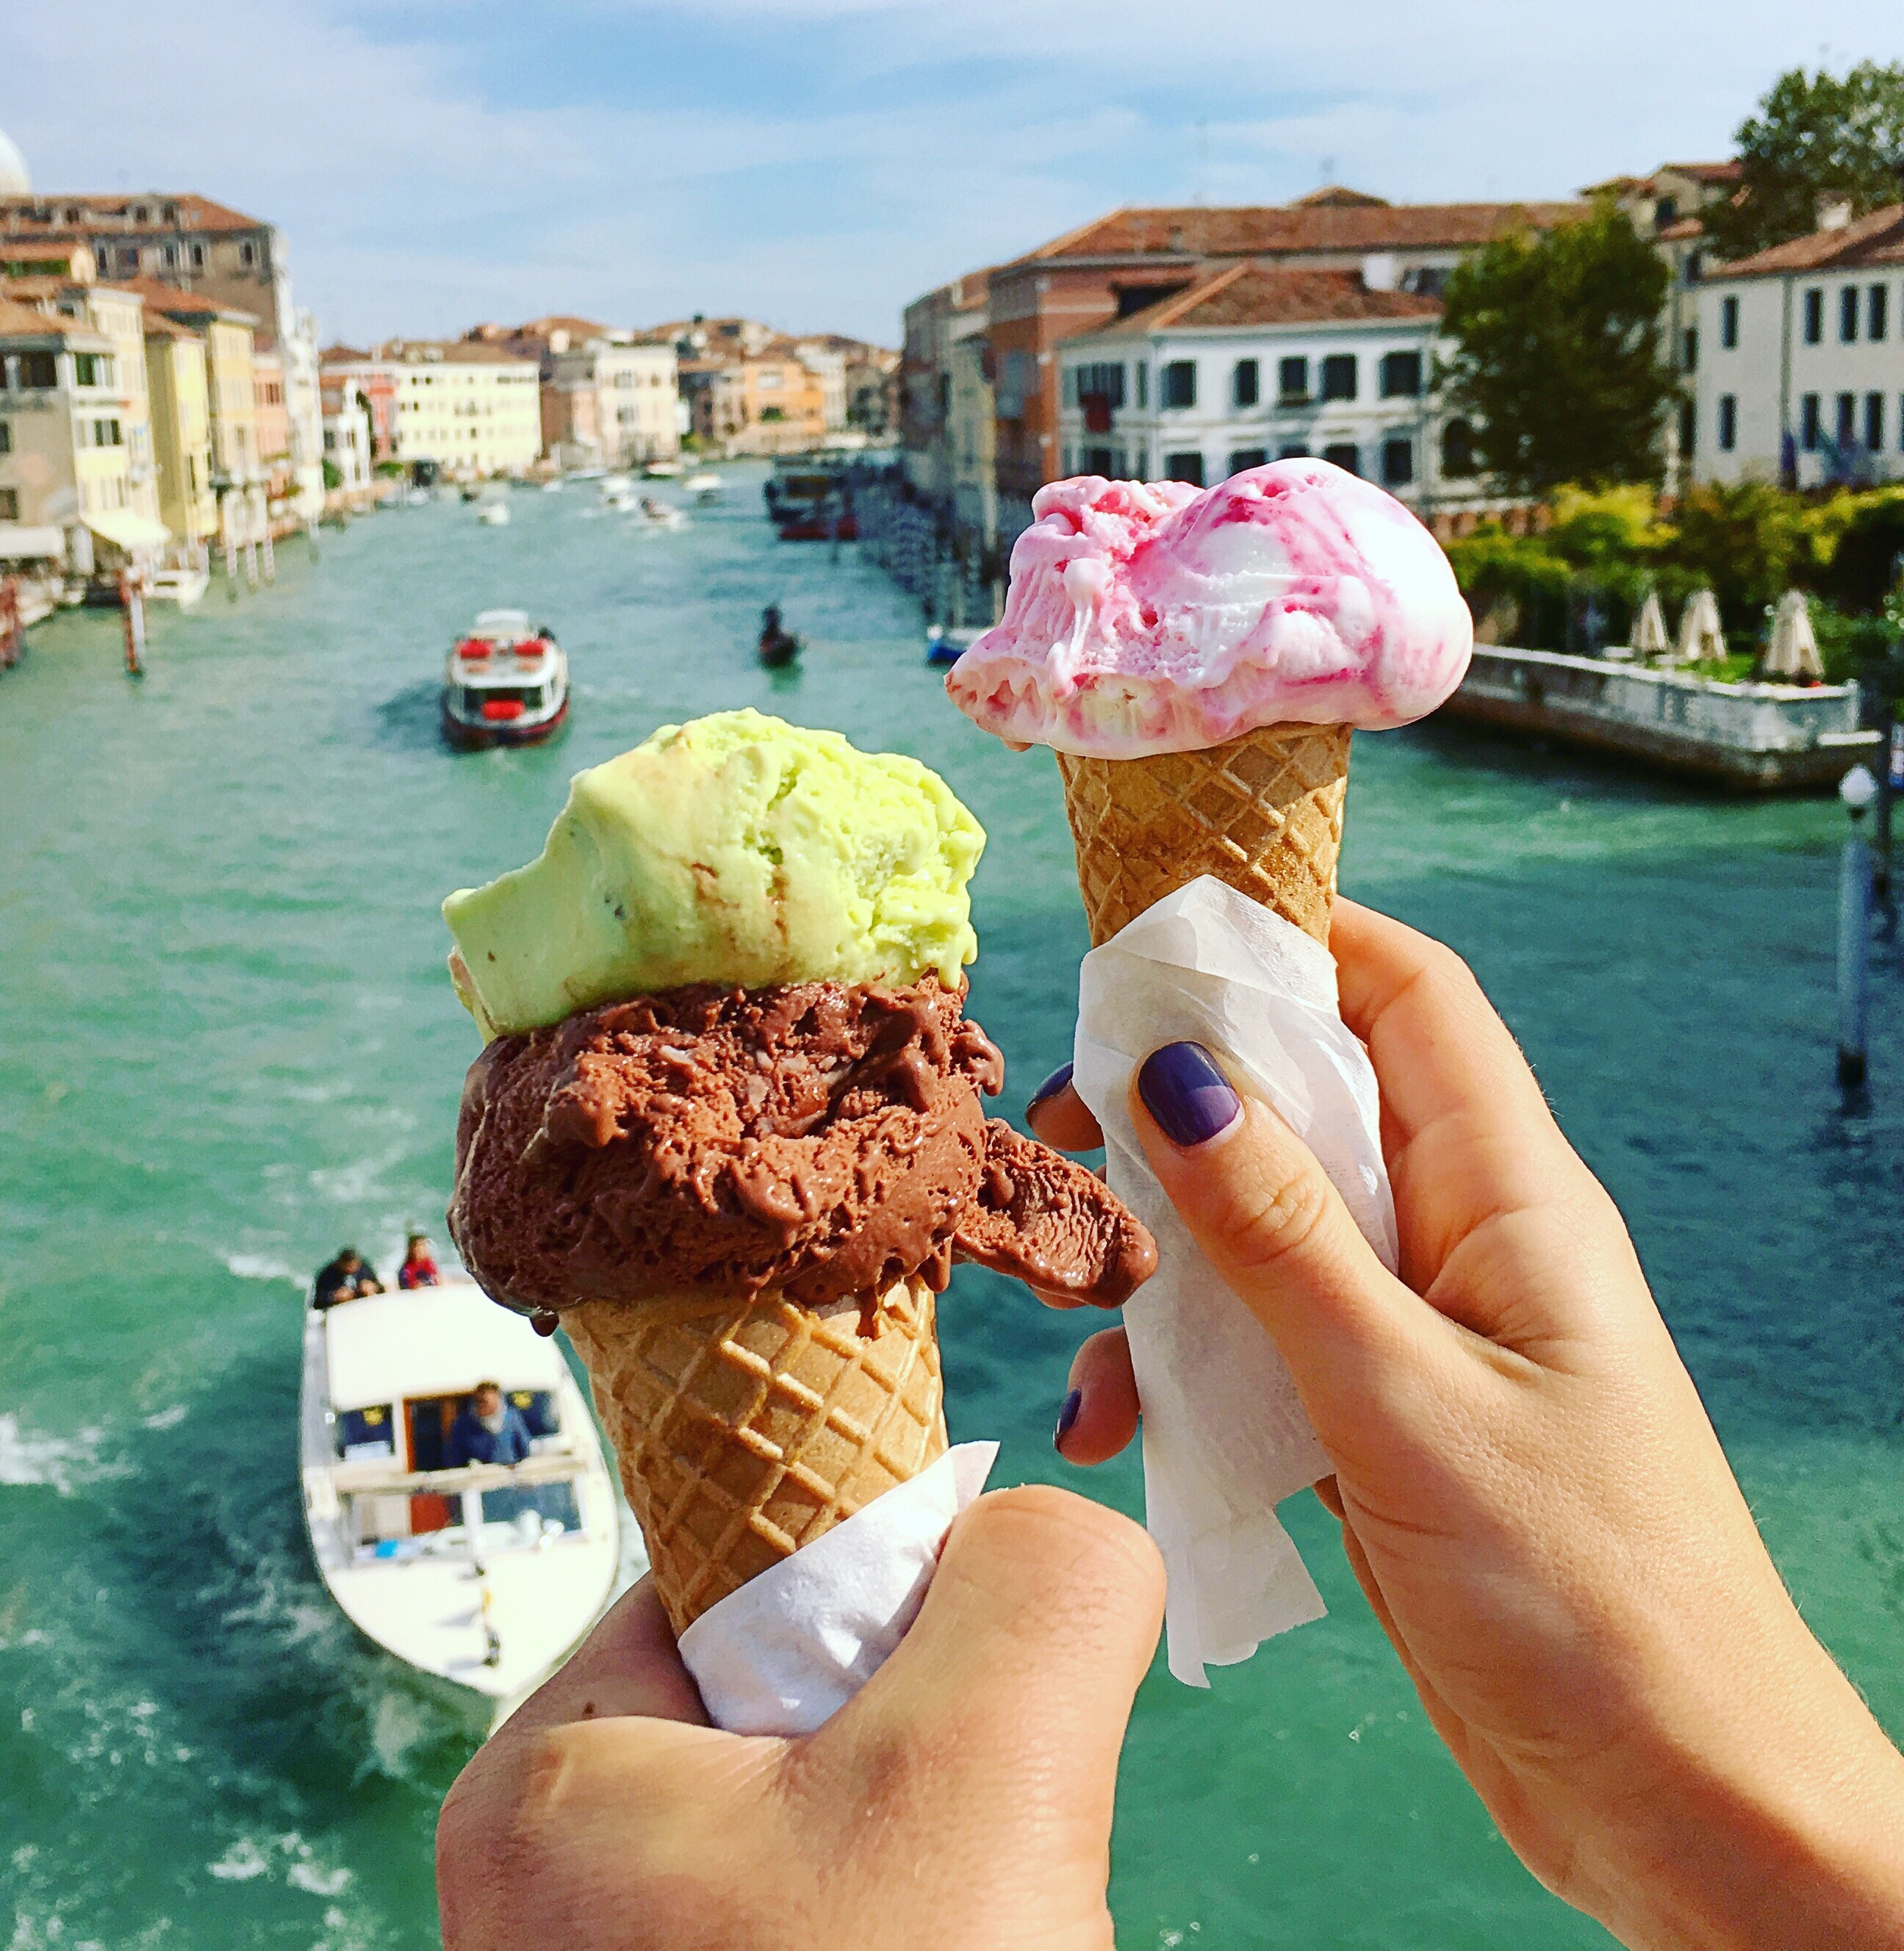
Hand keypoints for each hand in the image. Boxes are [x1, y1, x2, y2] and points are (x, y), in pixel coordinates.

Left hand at [438, 1486, 1161, 1950]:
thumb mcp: (984, 1775)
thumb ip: (1038, 1585)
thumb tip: (1051, 1528)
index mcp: (548, 1784)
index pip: (734, 1571)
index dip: (878, 1589)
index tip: (973, 1678)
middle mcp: (546, 1890)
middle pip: (784, 1704)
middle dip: (916, 1753)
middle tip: (974, 1859)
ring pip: (819, 1835)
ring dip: (931, 1864)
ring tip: (963, 1938)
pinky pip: (815, 1934)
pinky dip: (912, 1936)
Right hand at [1032, 896, 1903, 1950]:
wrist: (1681, 1808)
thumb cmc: (1586, 1596)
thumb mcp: (1403, 1400)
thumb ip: (1280, 1235)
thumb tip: (1177, 1071)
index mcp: (1507, 1196)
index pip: (1404, 996)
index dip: (1290, 937)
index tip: (1151, 938)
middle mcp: (1463, 1240)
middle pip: (1309, 1104)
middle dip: (1181, 1104)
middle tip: (1065, 1128)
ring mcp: (1421, 1334)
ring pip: (1264, 1232)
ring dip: (1163, 1259)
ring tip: (1085, 1315)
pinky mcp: (1381, 1424)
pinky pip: (1260, 1348)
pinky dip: (1182, 1371)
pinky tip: (1118, 1429)